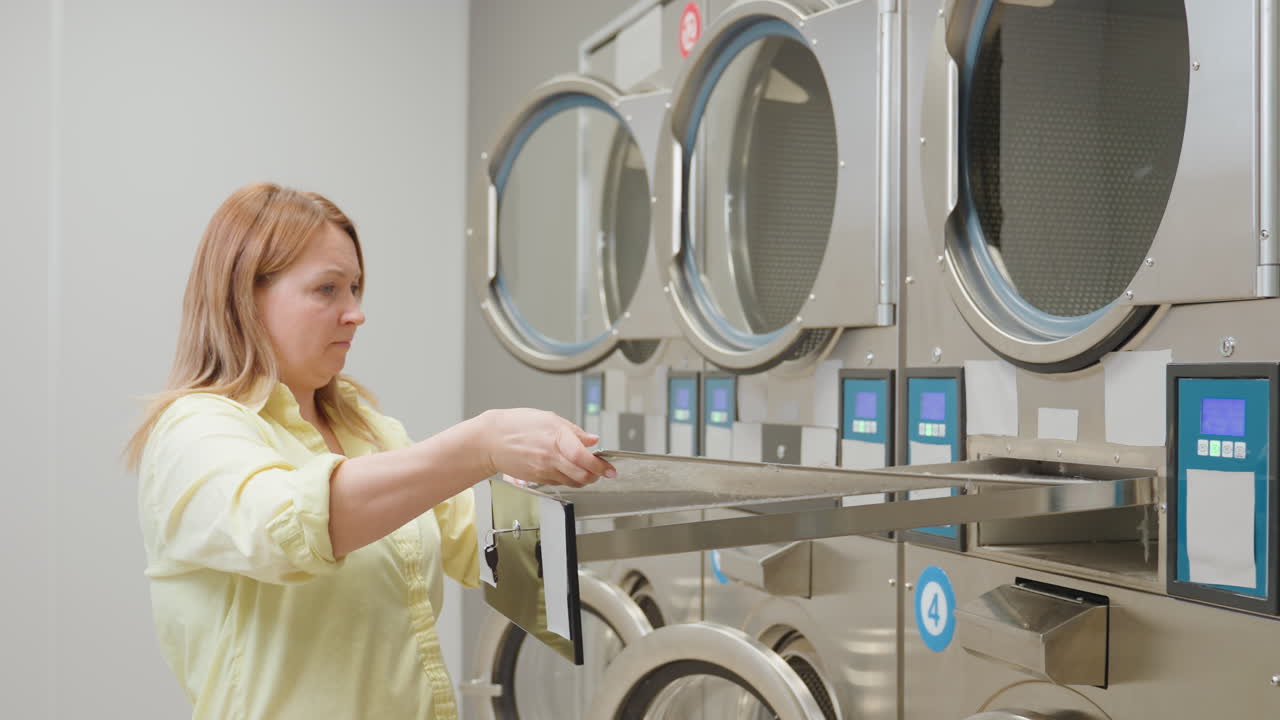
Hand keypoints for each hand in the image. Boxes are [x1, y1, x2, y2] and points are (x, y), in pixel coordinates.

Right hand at [481, 409, 615, 487]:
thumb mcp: (549, 419)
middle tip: (602, 470)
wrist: (491, 440)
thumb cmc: (516, 425)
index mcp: (556, 438)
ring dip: (584, 479)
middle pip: (582, 475)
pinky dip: (569, 479)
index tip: (610, 469)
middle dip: (596, 475)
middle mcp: (551, 457)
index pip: (584, 458)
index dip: (600, 466)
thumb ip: (574, 431)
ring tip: (586, 470)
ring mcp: (544, 470)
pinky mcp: (538, 479)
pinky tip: (568, 470)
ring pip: (573, 482)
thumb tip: (592, 439)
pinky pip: (560, 483)